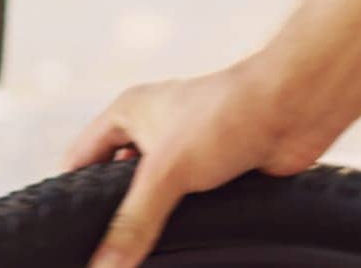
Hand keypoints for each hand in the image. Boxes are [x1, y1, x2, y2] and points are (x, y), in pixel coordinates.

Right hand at [62, 61, 330, 267]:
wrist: (294, 108)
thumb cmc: (226, 116)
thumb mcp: (167, 171)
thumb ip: (134, 221)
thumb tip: (103, 267)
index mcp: (127, 113)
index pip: (80, 158)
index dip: (71, 194)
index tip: (65, 232)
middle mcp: (153, 129)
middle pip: (116, 181)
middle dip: (112, 213)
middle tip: (101, 251)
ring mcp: (186, 151)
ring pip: (156, 196)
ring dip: (153, 220)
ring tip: (139, 255)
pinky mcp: (217, 171)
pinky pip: (190, 205)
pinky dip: (185, 223)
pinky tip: (182, 246)